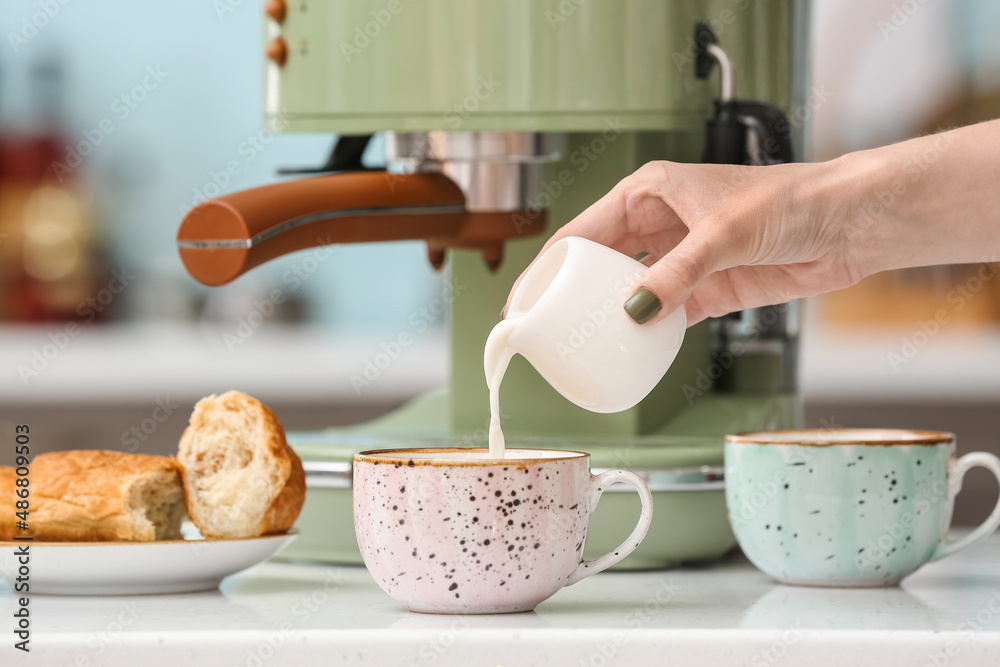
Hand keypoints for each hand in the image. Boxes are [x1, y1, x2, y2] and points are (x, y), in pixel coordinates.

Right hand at [504, 159, 863, 325]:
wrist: (847, 224)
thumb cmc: (790, 200)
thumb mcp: (722, 233)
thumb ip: (676, 274)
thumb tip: (635, 311)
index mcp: (650, 190)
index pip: (584, 230)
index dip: (551, 265)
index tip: (527, 297)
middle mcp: (660, 223)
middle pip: (599, 264)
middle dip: (572, 296)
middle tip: (545, 330)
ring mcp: (681, 258)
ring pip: (630, 291)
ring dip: (611, 316)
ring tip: (582, 345)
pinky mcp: (706, 288)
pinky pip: (665, 313)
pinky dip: (650, 332)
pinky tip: (633, 348)